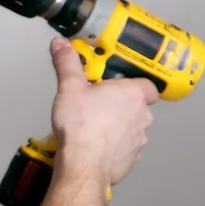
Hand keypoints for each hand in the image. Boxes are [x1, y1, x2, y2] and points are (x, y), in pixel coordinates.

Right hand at [49, 37, 158, 185]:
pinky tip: (95, 146)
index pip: (147, 85)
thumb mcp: (69, 87)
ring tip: (92, 127)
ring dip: (118, 126)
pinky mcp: (133, 159)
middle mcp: (143, 116)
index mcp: (132, 94)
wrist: (84, 163)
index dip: (132, 85)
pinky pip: (125, 147)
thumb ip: (67, 63)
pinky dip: (114, 145)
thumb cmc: (80, 122)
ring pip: (131, 127)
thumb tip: (60, 42)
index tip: (114, 87)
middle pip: (137, 106)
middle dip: (120, 106)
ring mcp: (140, 139)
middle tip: (95, 105)